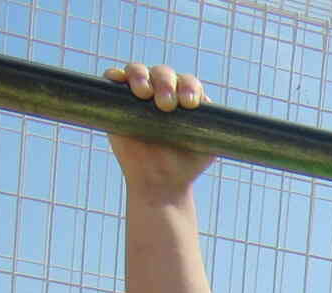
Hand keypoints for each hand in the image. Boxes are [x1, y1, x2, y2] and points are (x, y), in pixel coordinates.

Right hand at [104, 63, 214, 196]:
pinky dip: (114, 75)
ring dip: (140, 76)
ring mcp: (138, 94)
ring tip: (144, 94)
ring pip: (138, 71)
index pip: (187, 82)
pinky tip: (119, 80)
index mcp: (185, 97)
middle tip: (166, 105)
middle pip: (163, 73)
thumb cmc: (187, 164)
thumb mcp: (207, 147)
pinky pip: (113, 79)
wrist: (162, 183)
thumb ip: (214, 129)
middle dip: (166, 84)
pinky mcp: (116, 100)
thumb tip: (217, 114)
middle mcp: (162, 91)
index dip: (188, 88)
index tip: (189, 104)